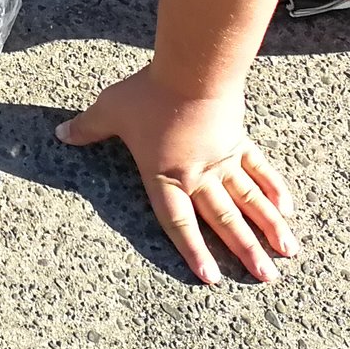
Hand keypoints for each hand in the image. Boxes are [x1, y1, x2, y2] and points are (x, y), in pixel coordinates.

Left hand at [57, 68, 298, 283]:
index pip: (179, 223)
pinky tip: (288, 210)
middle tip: (266, 278)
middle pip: (223, 220)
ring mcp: (223, 160)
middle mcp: (198, 176)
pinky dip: (274, 189)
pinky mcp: (240, 140)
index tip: (212, 278)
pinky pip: (260, 170)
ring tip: (287, 254)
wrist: (193, 70)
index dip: (193, 251)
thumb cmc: (150, 92)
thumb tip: (61, 134)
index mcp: (165, 176)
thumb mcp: (111, 109)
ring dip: (268, 229)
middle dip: (245, 251)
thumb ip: (88, 128)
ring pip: (249, 201)